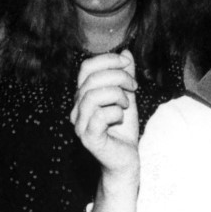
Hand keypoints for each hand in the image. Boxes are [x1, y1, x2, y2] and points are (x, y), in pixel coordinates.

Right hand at [70, 50, 140, 179]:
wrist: (126, 159)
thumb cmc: (124, 129)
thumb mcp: (127, 96)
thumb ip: (125, 75)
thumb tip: (125, 52)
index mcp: (83, 95)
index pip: (86, 67)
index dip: (107, 60)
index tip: (127, 64)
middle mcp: (76, 108)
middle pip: (91, 79)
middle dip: (119, 77)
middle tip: (134, 87)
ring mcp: (80, 124)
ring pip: (93, 96)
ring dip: (117, 96)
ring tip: (126, 104)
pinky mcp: (88, 138)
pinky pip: (99, 116)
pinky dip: (115, 113)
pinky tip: (120, 119)